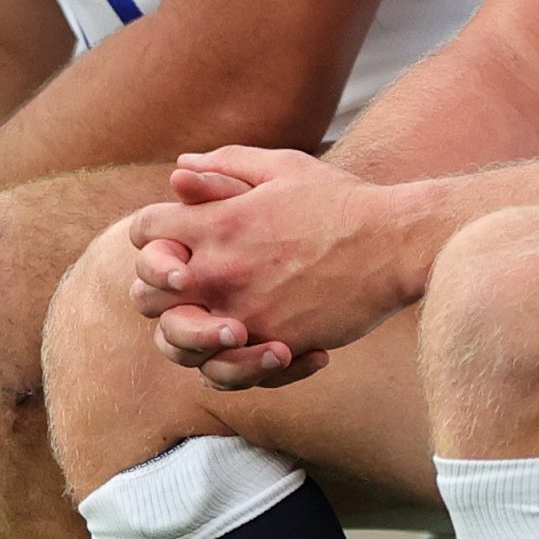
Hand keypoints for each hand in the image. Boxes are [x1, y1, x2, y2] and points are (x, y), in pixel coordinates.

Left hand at [126, 147, 426, 390]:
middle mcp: (220, 272)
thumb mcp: (281, 167)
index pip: (144, 232)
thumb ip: (225, 166)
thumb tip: (179, 171)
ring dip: (186, 333)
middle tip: (186, 283)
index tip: (173, 238)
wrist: (394, 245)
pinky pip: (225, 372)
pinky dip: (230, 362)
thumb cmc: (339, 201)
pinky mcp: (274, 346)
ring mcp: (245, 315)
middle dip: (158, 286)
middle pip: (145, 295)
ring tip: (216, 322)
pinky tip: (254, 343)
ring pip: (176, 344)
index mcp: (217, 224)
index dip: (151, 233)